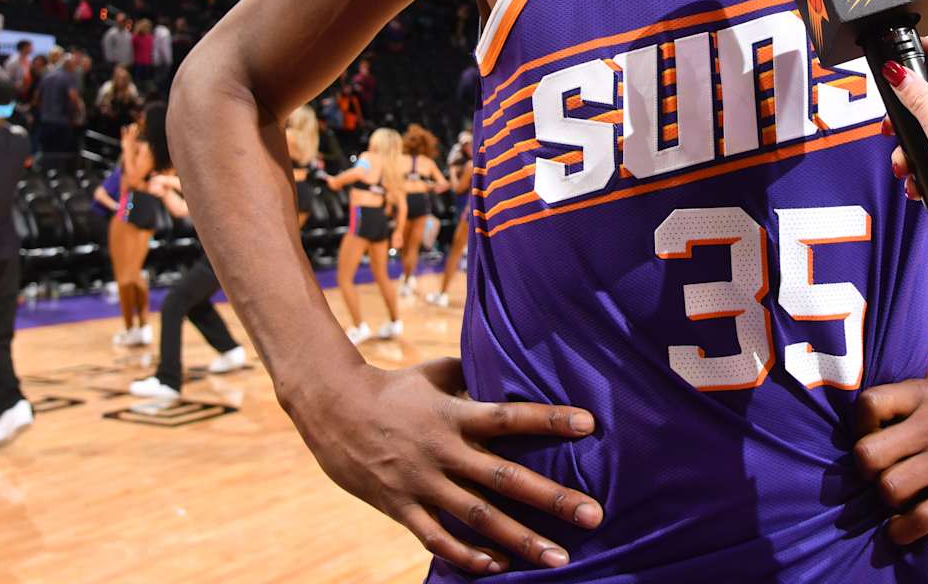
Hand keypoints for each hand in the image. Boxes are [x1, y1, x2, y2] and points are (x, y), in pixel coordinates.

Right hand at [284, 357, 602, 574]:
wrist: (332, 409)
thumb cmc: (394, 387)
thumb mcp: (436, 372)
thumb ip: (475, 375)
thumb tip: (512, 364)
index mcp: (454, 413)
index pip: (509, 416)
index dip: (548, 419)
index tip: (589, 424)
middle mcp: (442, 450)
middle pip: (504, 477)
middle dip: (552, 498)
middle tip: (594, 515)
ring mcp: (421, 483)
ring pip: (478, 518)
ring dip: (521, 540)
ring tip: (559, 558)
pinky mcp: (400, 507)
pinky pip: (437, 538)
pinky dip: (467, 556)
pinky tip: (498, 567)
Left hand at [854, 368, 927, 542]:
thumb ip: (907, 391)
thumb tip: (862, 406)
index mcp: (925, 394)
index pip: (868, 405)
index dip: (859, 426)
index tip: (871, 435)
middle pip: (867, 455)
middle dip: (865, 470)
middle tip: (878, 472)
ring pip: (890, 489)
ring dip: (886, 499)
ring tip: (896, 496)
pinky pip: (921, 519)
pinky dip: (901, 531)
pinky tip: (900, 528)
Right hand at [881, 38, 927, 253]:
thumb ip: (917, 98)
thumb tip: (896, 69)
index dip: (920, 47)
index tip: (896, 54)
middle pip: (926, 95)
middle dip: (904, 114)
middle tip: (891, 129)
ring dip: (911, 148)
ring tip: (906, 167)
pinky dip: (925, 166)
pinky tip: (920, 183)